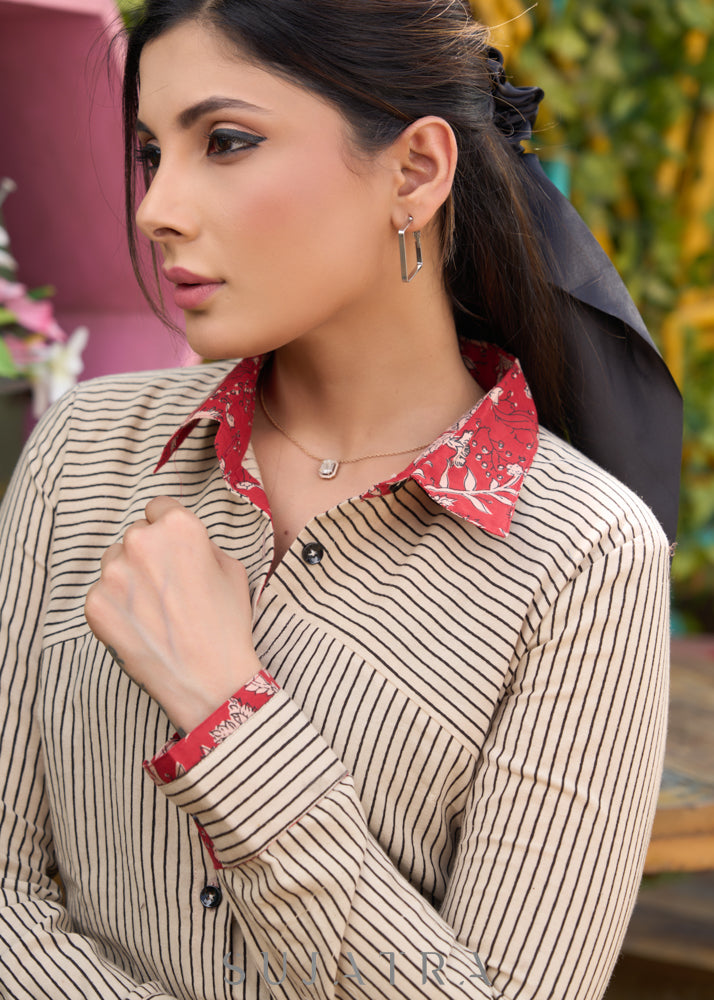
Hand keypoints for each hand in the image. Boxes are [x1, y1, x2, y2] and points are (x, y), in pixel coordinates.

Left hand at [85, 496, 262, 734]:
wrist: (208, 679)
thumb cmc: (226, 624)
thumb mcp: (233, 569)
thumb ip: (202, 544)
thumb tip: (182, 542)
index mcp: (178, 526)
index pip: (159, 507)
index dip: (169, 531)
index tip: (174, 551)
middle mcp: (141, 541)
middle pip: (136, 535)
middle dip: (149, 555)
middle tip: (168, 587)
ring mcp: (113, 573)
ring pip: (114, 561)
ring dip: (129, 577)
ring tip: (154, 609)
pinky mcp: (95, 604)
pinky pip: (102, 593)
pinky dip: (117, 606)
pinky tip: (141, 625)